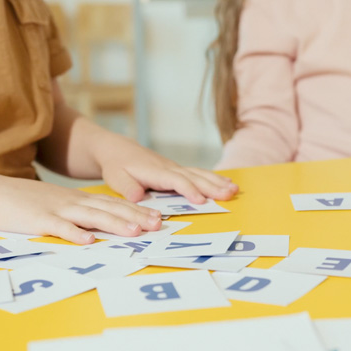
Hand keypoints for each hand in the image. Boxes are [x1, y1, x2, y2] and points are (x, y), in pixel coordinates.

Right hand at [0, 174, 162, 244]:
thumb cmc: (28, 202)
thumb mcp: (59, 203)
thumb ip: (79, 211)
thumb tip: (101, 225)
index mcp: (79, 199)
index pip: (114, 204)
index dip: (137, 210)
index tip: (158, 218)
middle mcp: (73, 202)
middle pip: (109, 209)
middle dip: (135, 216)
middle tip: (157, 224)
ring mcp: (57, 210)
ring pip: (91, 217)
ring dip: (114, 224)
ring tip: (134, 231)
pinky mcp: (40, 220)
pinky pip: (60, 227)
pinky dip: (75, 233)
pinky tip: (88, 240)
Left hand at [96, 136, 238, 202]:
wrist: (117, 149)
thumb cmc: (116, 165)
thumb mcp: (116, 177)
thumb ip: (127, 187)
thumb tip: (138, 197)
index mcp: (155, 171)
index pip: (176, 181)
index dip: (189, 190)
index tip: (201, 201)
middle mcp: (169, 168)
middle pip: (194, 176)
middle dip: (212, 186)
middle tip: (230, 194)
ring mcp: (175, 168)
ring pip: (200, 174)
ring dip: (218, 182)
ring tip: (234, 189)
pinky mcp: (177, 170)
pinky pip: (199, 173)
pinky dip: (214, 178)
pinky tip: (227, 182)